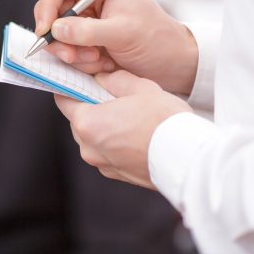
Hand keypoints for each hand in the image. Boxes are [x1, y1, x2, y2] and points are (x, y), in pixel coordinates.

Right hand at [34, 0, 197, 94]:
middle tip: (72, 56)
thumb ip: (88, 31)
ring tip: (98, 60)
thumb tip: (55, 29)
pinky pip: (66, 51)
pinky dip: (79, 62)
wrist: (173, 65)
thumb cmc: (157, 40)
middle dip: (59, 38)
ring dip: (72, 53)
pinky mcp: (84, 42)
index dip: (46, 6)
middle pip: (50, 13)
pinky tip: (102, 64)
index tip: (46, 31)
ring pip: (56, 36)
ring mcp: (84, 22)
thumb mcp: (124, 33)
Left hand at [56, 70, 191, 188]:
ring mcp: (102, 164)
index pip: (63, 100)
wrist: (189, 158)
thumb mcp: (140, 88)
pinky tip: (136, 135)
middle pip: (78, 121)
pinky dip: (116, 144)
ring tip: (129, 117)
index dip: (71, 88)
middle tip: (111, 98)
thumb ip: (115, 80)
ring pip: (93, 139)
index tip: (80, 82)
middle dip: (91, 108)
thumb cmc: (164, 123)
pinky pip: (108, 153)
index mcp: (87, 123)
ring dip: (104, 128)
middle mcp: (88, 147)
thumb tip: (103, 78)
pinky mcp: (118, 175)